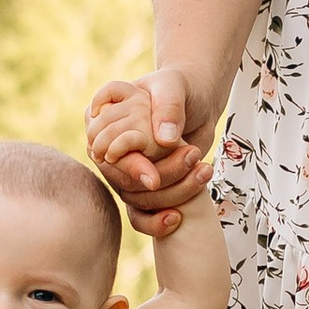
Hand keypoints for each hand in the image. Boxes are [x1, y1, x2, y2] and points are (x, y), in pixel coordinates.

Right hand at [86, 66, 212, 236]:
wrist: (197, 104)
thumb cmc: (178, 88)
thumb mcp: (173, 87)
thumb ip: (168, 107)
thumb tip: (165, 140)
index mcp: (104, 119)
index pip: (105, 149)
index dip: (128, 166)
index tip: (154, 179)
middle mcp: (109, 148)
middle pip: (122, 178)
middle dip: (160, 178)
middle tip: (193, 159)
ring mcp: (125, 170)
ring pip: (135, 197)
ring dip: (171, 194)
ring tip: (204, 170)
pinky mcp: (143, 187)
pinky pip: (140, 215)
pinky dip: (157, 222)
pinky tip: (177, 218)